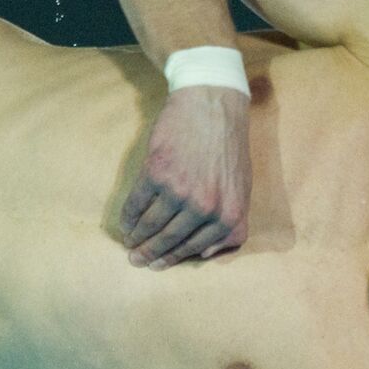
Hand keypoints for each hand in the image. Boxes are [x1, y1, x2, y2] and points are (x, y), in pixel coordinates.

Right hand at [121, 85, 250, 268]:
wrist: (212, 104)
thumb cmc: (229, 145)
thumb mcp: (242, 187)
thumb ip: (231, 222)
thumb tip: (207, 253)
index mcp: (229, 214)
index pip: (196, 247)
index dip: (175, 258)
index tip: (160, 264)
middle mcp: (206, 208)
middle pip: (171, 240)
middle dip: (151, 254)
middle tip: (137, 261)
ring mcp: (180, 191)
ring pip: (152, 226)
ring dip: (137, 239)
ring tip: (129, 244)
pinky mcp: (157, 173)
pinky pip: (137, 204)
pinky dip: (129, 217)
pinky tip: (125, 223)